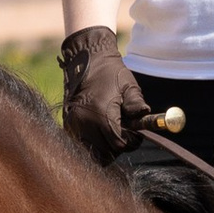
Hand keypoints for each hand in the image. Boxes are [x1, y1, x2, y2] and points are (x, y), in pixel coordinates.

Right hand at [58, 23, 150, 164]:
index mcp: (102, 114)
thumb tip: (145, 115)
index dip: (131, 142)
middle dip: (118, 145)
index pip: (119, 144)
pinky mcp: (68, 125)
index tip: (135, 134)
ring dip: (105, 147)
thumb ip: (137, 104)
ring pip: (93, 151)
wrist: (86, 60)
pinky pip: (83, 144)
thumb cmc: (110, 73)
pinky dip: (93, 143)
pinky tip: (99, 131)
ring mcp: (74, 125)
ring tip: (111, 131)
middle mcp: (85, 123)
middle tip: (124, 132)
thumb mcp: (128, 86)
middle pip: (106, 152)